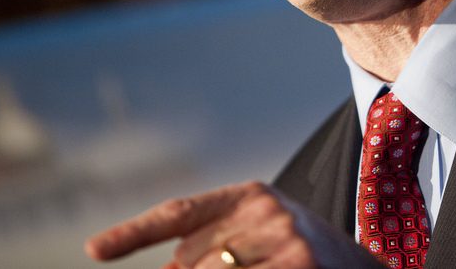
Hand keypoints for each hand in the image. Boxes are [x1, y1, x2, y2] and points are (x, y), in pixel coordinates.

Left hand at [85, 181, 379, 268]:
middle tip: (226, 266)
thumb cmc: (298, 256)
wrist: (360, 268)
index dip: (135, 233)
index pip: (181, 212)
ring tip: (255, 265)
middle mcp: (267, 213)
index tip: (95, 250)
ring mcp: (285, 244)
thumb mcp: (258, 236)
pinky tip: (257, 268)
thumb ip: (209, 249)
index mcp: (250, 195)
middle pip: (191, 262)